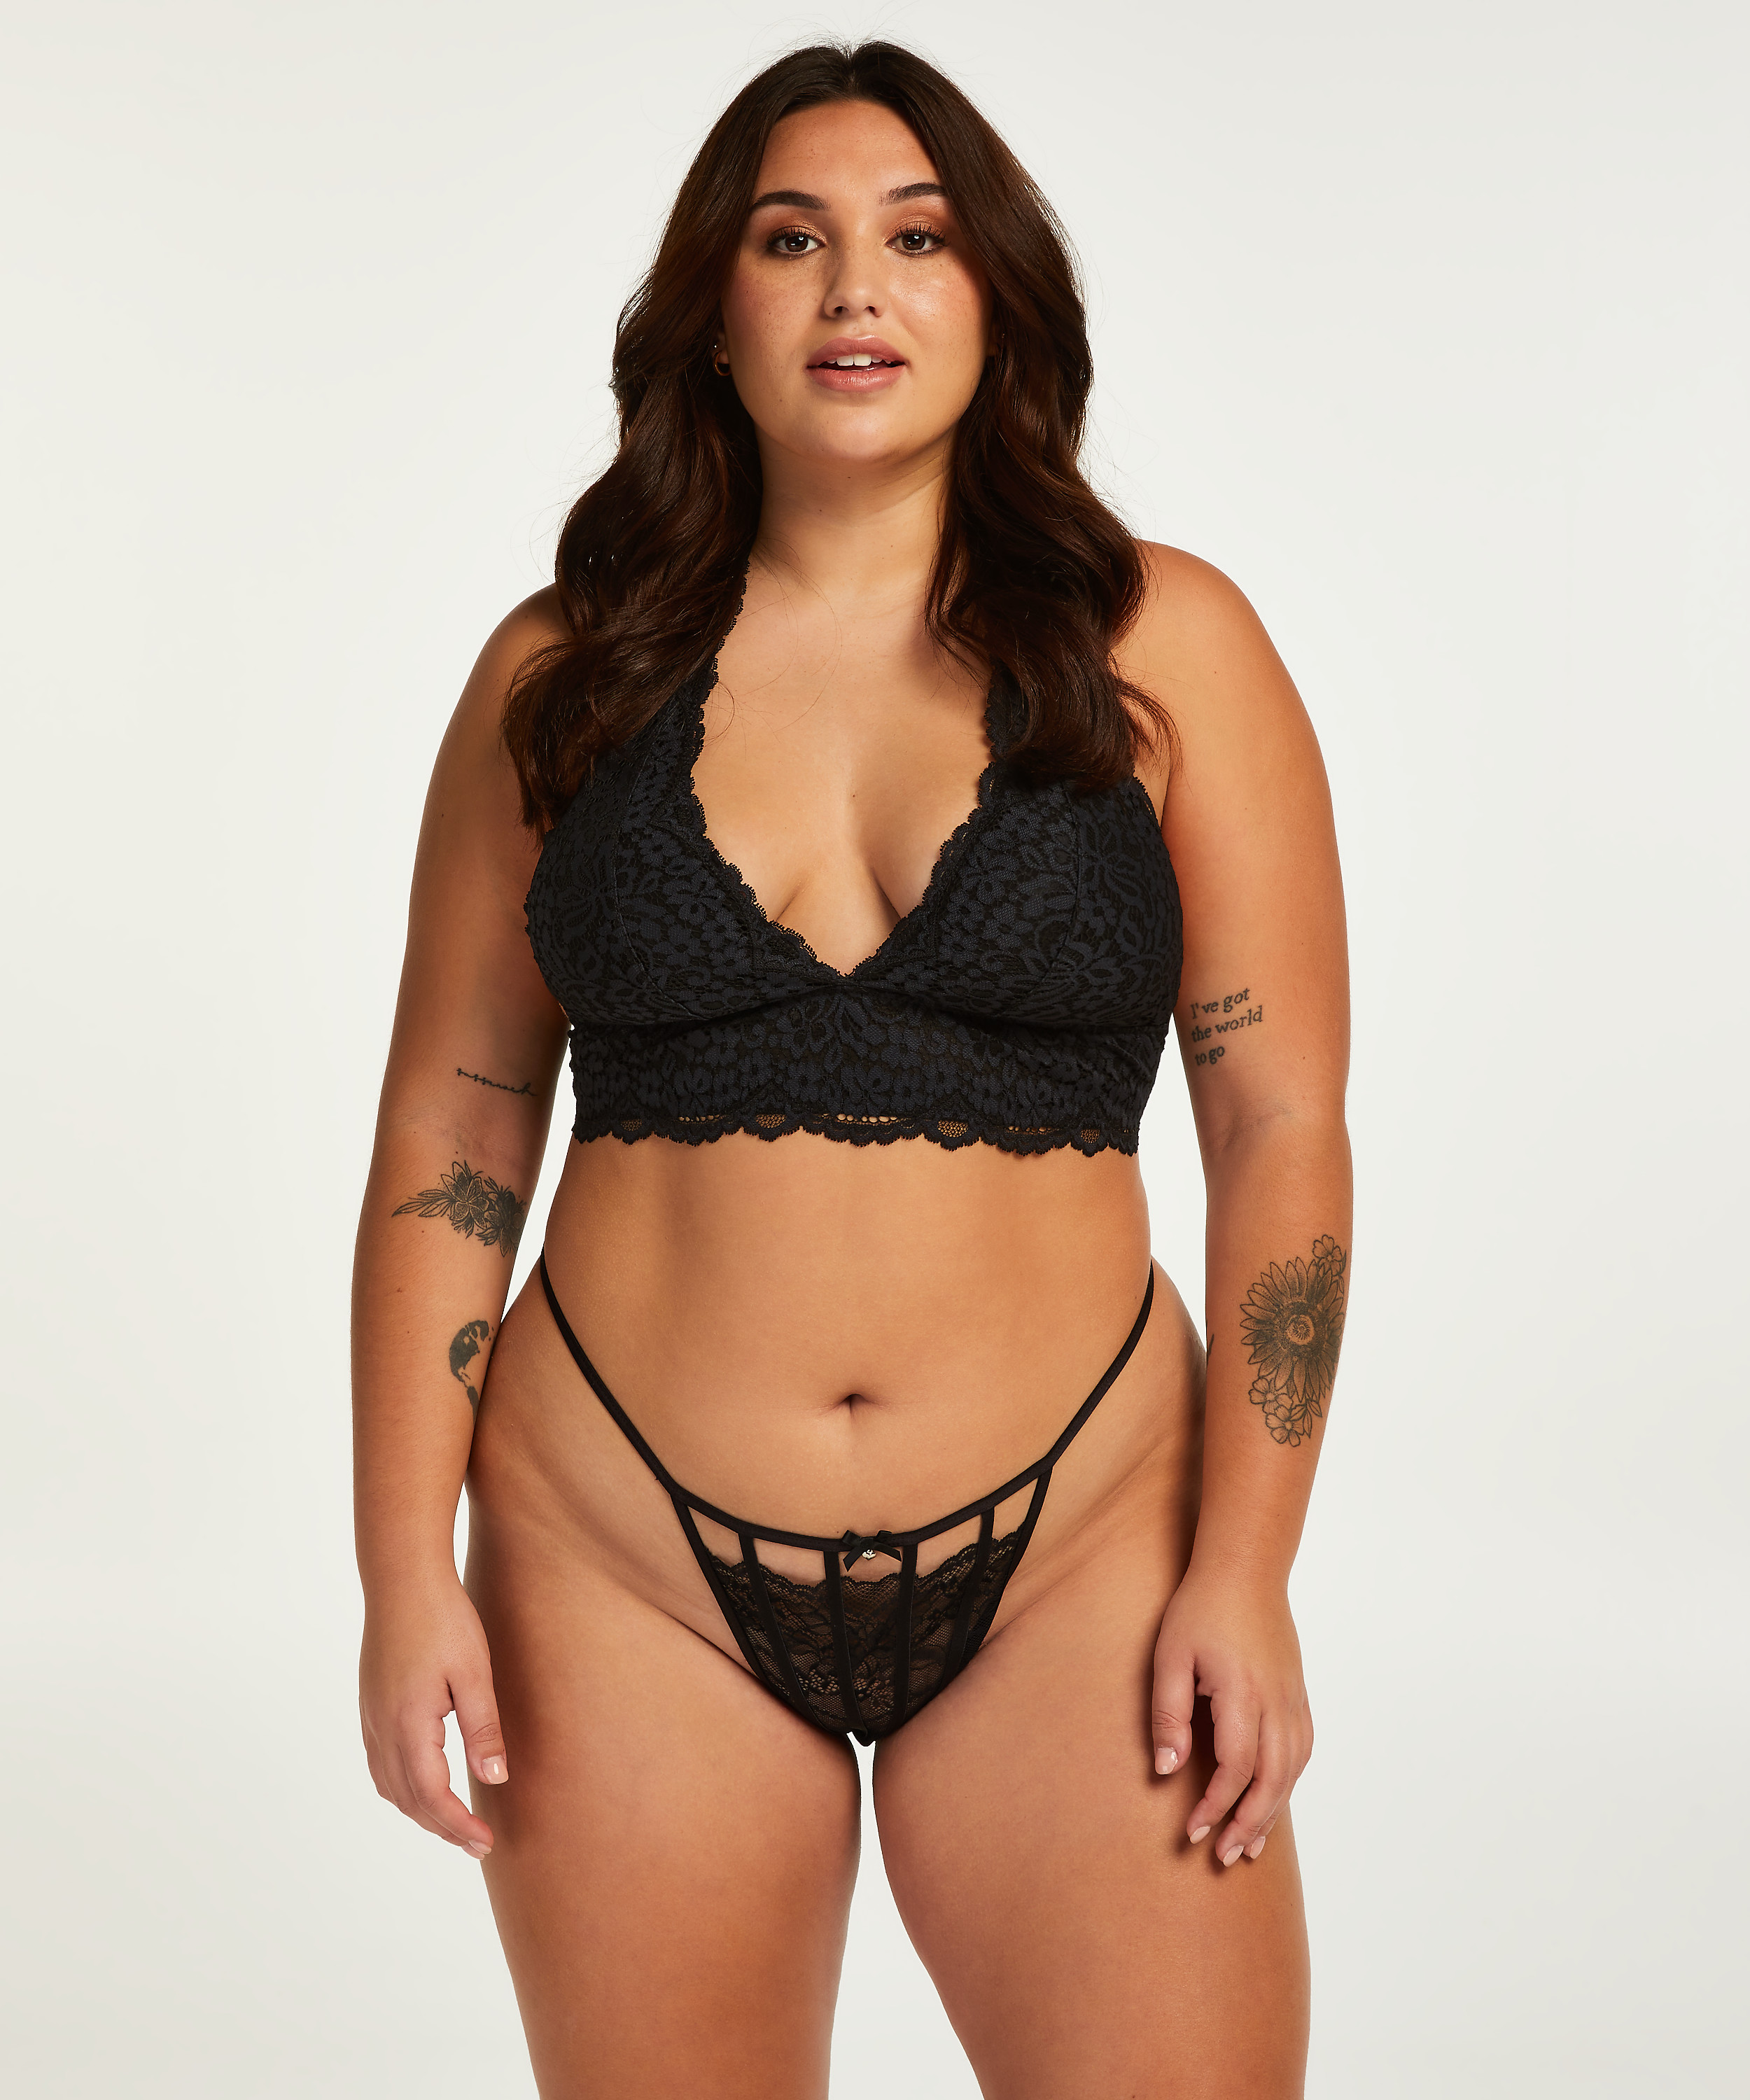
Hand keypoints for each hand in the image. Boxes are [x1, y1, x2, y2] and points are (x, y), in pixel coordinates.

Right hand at [360, 1575, 507, 1855]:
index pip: (432, 1796)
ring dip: (420, 1811)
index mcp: (409, 1725)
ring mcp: (371, 1717)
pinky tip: (422, 1784)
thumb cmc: (444, 1619)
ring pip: (390, 1786)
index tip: (486, 1843)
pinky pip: (381, 1764)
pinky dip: (401, 1788)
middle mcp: (382, 1728)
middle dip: (442, 1827)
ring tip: (452, 1823)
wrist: (402, 1578)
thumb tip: (493, 1780)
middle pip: (408, 1799)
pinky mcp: (370, 1704)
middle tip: (476, 1844)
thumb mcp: (474, 1672)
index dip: (458, 1826)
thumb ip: (483, 1729)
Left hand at [1150, 1563, 1311, 1866]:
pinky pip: (1302, 1750)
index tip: (1193, 1832)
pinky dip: (1289, 1782)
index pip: (1235, 1769)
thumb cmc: (1201, 1609)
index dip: (1215, 1807)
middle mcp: (1276, 1702)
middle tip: (1225, 1855)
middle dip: (1249, 1824)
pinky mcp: (1298, 1694)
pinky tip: (1274, 1799)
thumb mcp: (1170, 1656)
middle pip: (1272, 1780)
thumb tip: (1167, 1770)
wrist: (1245, 1570)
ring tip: (1251, 1845)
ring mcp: (1293, 1698)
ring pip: (1292, 1771)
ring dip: (1272, 1811)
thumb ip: (1169, 1714)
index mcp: (1243, 1694)